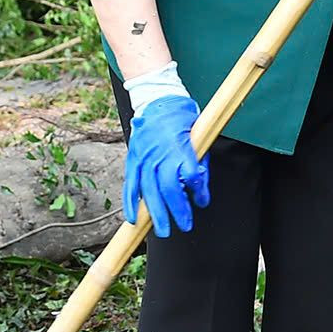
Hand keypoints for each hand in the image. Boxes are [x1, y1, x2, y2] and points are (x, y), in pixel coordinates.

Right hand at [122, 95, 210, 237]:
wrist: (159, 100)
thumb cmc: (184, 120)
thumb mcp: (200, 139)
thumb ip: (199, 166)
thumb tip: (200, 193)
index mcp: (180, 145)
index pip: (190, 174)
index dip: (197, 191)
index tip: (202, 201)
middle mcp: (160, 152)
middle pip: (167, 188)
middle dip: (176, 210)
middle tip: (183, 227)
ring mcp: (144, 156)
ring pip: (148, 190)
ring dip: (155, 213)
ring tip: (162, 231)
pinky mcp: (133, 158)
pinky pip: (131, 184)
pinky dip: (131, 202)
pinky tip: (134, 218)